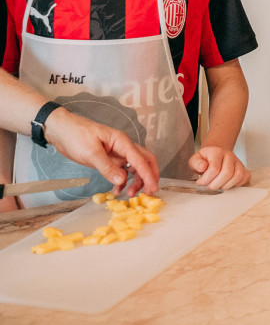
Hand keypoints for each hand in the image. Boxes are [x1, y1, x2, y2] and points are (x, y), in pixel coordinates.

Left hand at [44, 109, 159, 193]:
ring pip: (135, 167)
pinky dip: (122, 181)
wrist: (61, 130)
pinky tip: (117, 190)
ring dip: (136, 181)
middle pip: (145, 161)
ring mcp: (117, 153)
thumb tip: (122, 181)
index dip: (148, 175)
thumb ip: (107, 167)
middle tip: (148, 192)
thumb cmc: (76, 135)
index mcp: (122, 142)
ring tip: (130, 194)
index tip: (152, 188)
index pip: (141, 160)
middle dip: (149, 177)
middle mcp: (124, 147)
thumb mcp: (91, 152)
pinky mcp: (109, 159)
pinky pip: (122, 171)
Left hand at [189, 146, 250, 190]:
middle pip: (227, 173)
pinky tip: (227, 184)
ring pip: (237, 176)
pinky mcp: (244, 168)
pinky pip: (244, 178)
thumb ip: (196, 163)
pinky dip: (236, 184)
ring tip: (218, 185)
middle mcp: (229, 155)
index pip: (214, 169)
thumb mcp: (195, 160)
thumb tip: (202, 167)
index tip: (200, 182)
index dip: (206, 179)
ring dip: (226, 185)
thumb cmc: (205, 160)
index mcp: (217, 152)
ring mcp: (238, 162)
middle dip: (216, 184)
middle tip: (209, 186)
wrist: (216, 155)